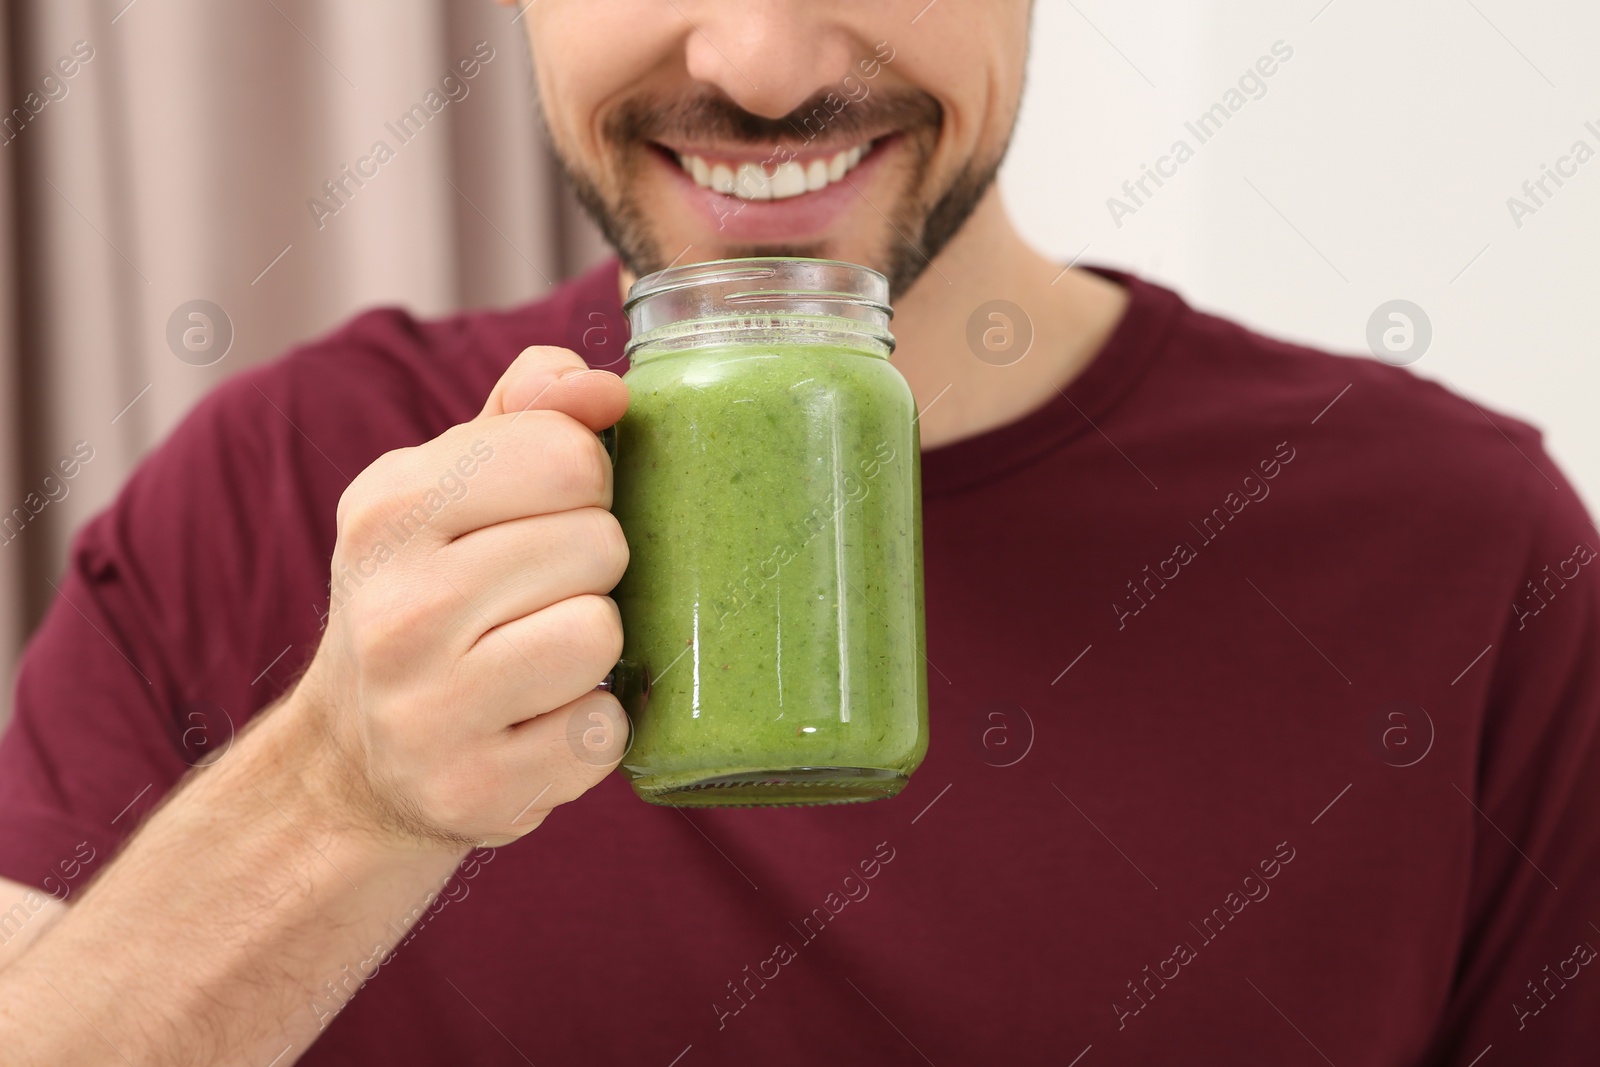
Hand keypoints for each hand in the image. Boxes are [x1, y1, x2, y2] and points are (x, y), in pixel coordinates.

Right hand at [292, 346, 631, 847]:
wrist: (354, 761)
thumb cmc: (426, 597)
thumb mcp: (445, 489)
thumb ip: (525, 416)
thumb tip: (604, 385)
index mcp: (390, 507)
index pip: (567, 454)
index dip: (587, 482)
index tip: (550, 514)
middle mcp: (397, 607)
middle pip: (600, 544)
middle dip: (593, 568)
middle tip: (538, 597)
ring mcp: (429, 708)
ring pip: (602, 634)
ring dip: (593, 649)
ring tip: (538, 659)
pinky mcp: (476, 789)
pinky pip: (605, 729)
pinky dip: (591, 726)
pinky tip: (538, 721)